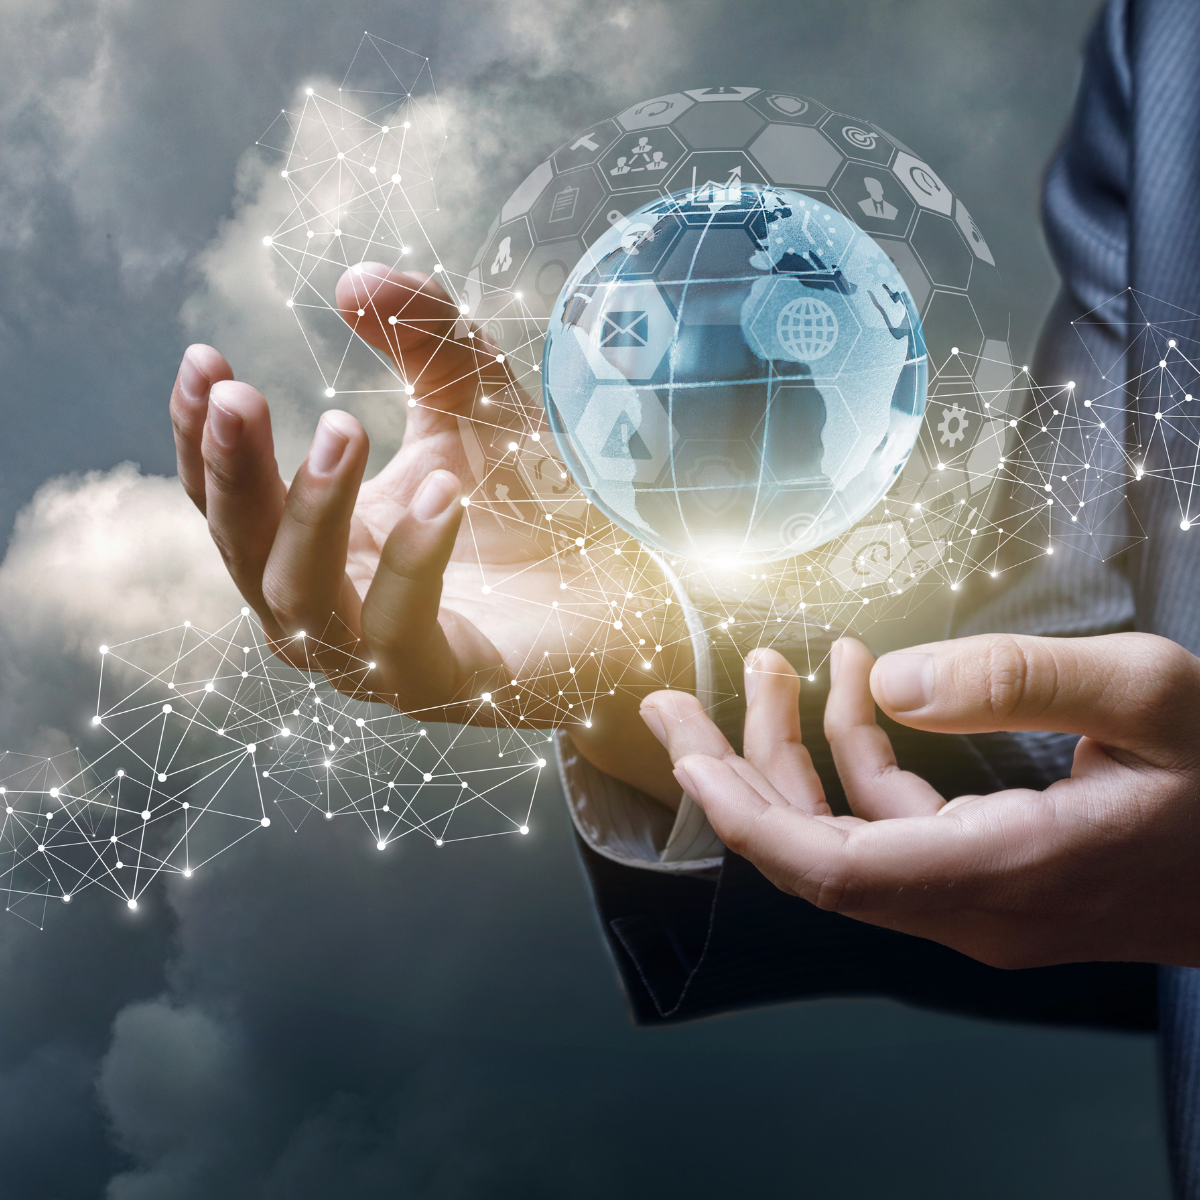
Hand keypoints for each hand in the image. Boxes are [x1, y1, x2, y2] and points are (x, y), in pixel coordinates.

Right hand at [169, 264, 692, 805]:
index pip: (227, 497)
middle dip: (233, 473)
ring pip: (299, 599)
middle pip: (243, 550)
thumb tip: (353, 277)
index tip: (205, 357)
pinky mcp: (437, 683)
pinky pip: (398, 631)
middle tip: (242, 395)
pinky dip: (410, 563)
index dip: (199, 435)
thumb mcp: (470, 399)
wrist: (621, 584)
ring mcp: (372, 654)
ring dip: (311, 514)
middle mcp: (325, 606)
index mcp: (316, 541)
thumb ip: (421, 335)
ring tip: (344, 428)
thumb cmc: (529, 497)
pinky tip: (441, 496)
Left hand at [639, 633, 1199, 967]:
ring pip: (847, 836)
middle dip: (735, 772)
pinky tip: (863, 687)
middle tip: (675, 701)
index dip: (739, 810)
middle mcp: (972, 905)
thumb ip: (1017, 681)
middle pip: (810, 854)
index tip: (683, 748)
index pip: (822, 866)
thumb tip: (894, 682)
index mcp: (1000, 872)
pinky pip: (896, 827)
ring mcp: (979, 899)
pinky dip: (864, 758)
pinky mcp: (992, 877)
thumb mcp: (1151, 700)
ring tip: (776, 666)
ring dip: (798, 753)